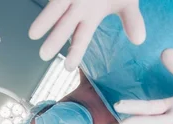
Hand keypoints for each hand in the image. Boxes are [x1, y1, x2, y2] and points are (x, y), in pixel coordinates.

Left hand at [30, 0, 145, 69]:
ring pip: (56, 7)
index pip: (81, 37)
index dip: (75, 52)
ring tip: (33, 34)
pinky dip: (49, 2)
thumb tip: (139, 40)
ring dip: (45, 20)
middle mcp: (77, 6)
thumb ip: (131, 20)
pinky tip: (42, 10)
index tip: (68, 68)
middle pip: (64, 25)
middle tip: (44, 55)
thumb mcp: (127, 2)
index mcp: (90, 16)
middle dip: (55, 39)